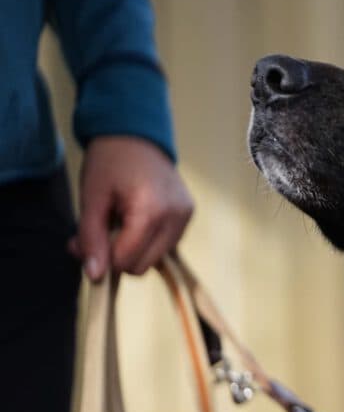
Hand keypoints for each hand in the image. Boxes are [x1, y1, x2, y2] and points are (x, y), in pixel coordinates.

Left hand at [69, 135, 193, 281]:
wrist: (136, 134)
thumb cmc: (110, 162)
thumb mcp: (92, 199)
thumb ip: (91, 238)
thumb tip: (95, 276)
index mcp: (152, 210)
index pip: (126, 260)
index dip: (101, 257)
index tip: (86, 239)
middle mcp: (176, 216)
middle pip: (142, 266)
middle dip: (117, 256)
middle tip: (99, 232)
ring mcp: (186, 216)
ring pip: (155, 259)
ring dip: (132, 250)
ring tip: (118, 223)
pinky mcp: (189, 215)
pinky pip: (165, 245)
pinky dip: (146, 241)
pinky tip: (136, 220)